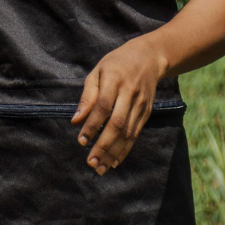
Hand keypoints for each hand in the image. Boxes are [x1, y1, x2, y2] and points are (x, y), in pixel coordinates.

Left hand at [71, 36, 166, 174]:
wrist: (149, 57)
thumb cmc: (116, 64)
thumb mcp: (98, 71)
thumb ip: (87, 96)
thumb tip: (75, 120)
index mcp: (115, 79)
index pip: (103, 106)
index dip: (92, 125)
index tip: (81, 141)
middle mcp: (130, 93)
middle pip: (117, 123)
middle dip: (103, 145)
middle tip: (90, 162)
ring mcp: (141, 104)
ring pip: (128, 132)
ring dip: (113, 152)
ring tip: (100, 167)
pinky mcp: (147, 112)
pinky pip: (135, 134)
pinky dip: (125, 149)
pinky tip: (114, 161)